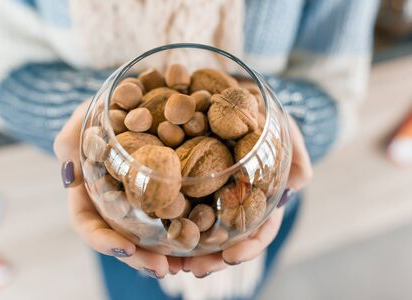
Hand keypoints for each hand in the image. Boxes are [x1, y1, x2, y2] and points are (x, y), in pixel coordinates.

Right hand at [53, 101, 182, 278]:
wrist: (130, 101)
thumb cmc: (100, 112)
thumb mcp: (81, 121)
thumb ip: (70, 142)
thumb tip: (70, 177)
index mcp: (90, 194)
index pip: (89, 225)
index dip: (103, 241)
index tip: (124, 248)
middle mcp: (116, 204)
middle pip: (124, 239)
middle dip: (142, 257)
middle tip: (163, 268)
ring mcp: (142, 200)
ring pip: (153, 234)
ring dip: (169, 253)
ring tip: (188, 264)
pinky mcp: (167, 191)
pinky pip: (178, 213)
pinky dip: (190, 228)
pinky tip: (208, 239)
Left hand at [184, 115, 312, 277]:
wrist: (239, 99)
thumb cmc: (266, 118)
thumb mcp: (286, 131)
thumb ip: (295, 152)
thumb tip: (301, 181)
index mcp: (263, 198)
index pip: (261, 229)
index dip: (249, 246)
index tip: (232, 257)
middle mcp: (237, 202)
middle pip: (227, 238)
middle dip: (212, 258)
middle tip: (194, 269)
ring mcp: (214, 194)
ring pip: (202, 228)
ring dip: (188, 248)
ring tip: (171, 263)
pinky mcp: (192, 181)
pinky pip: (181, 203)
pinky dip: (171, 219)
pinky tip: (155, 229)